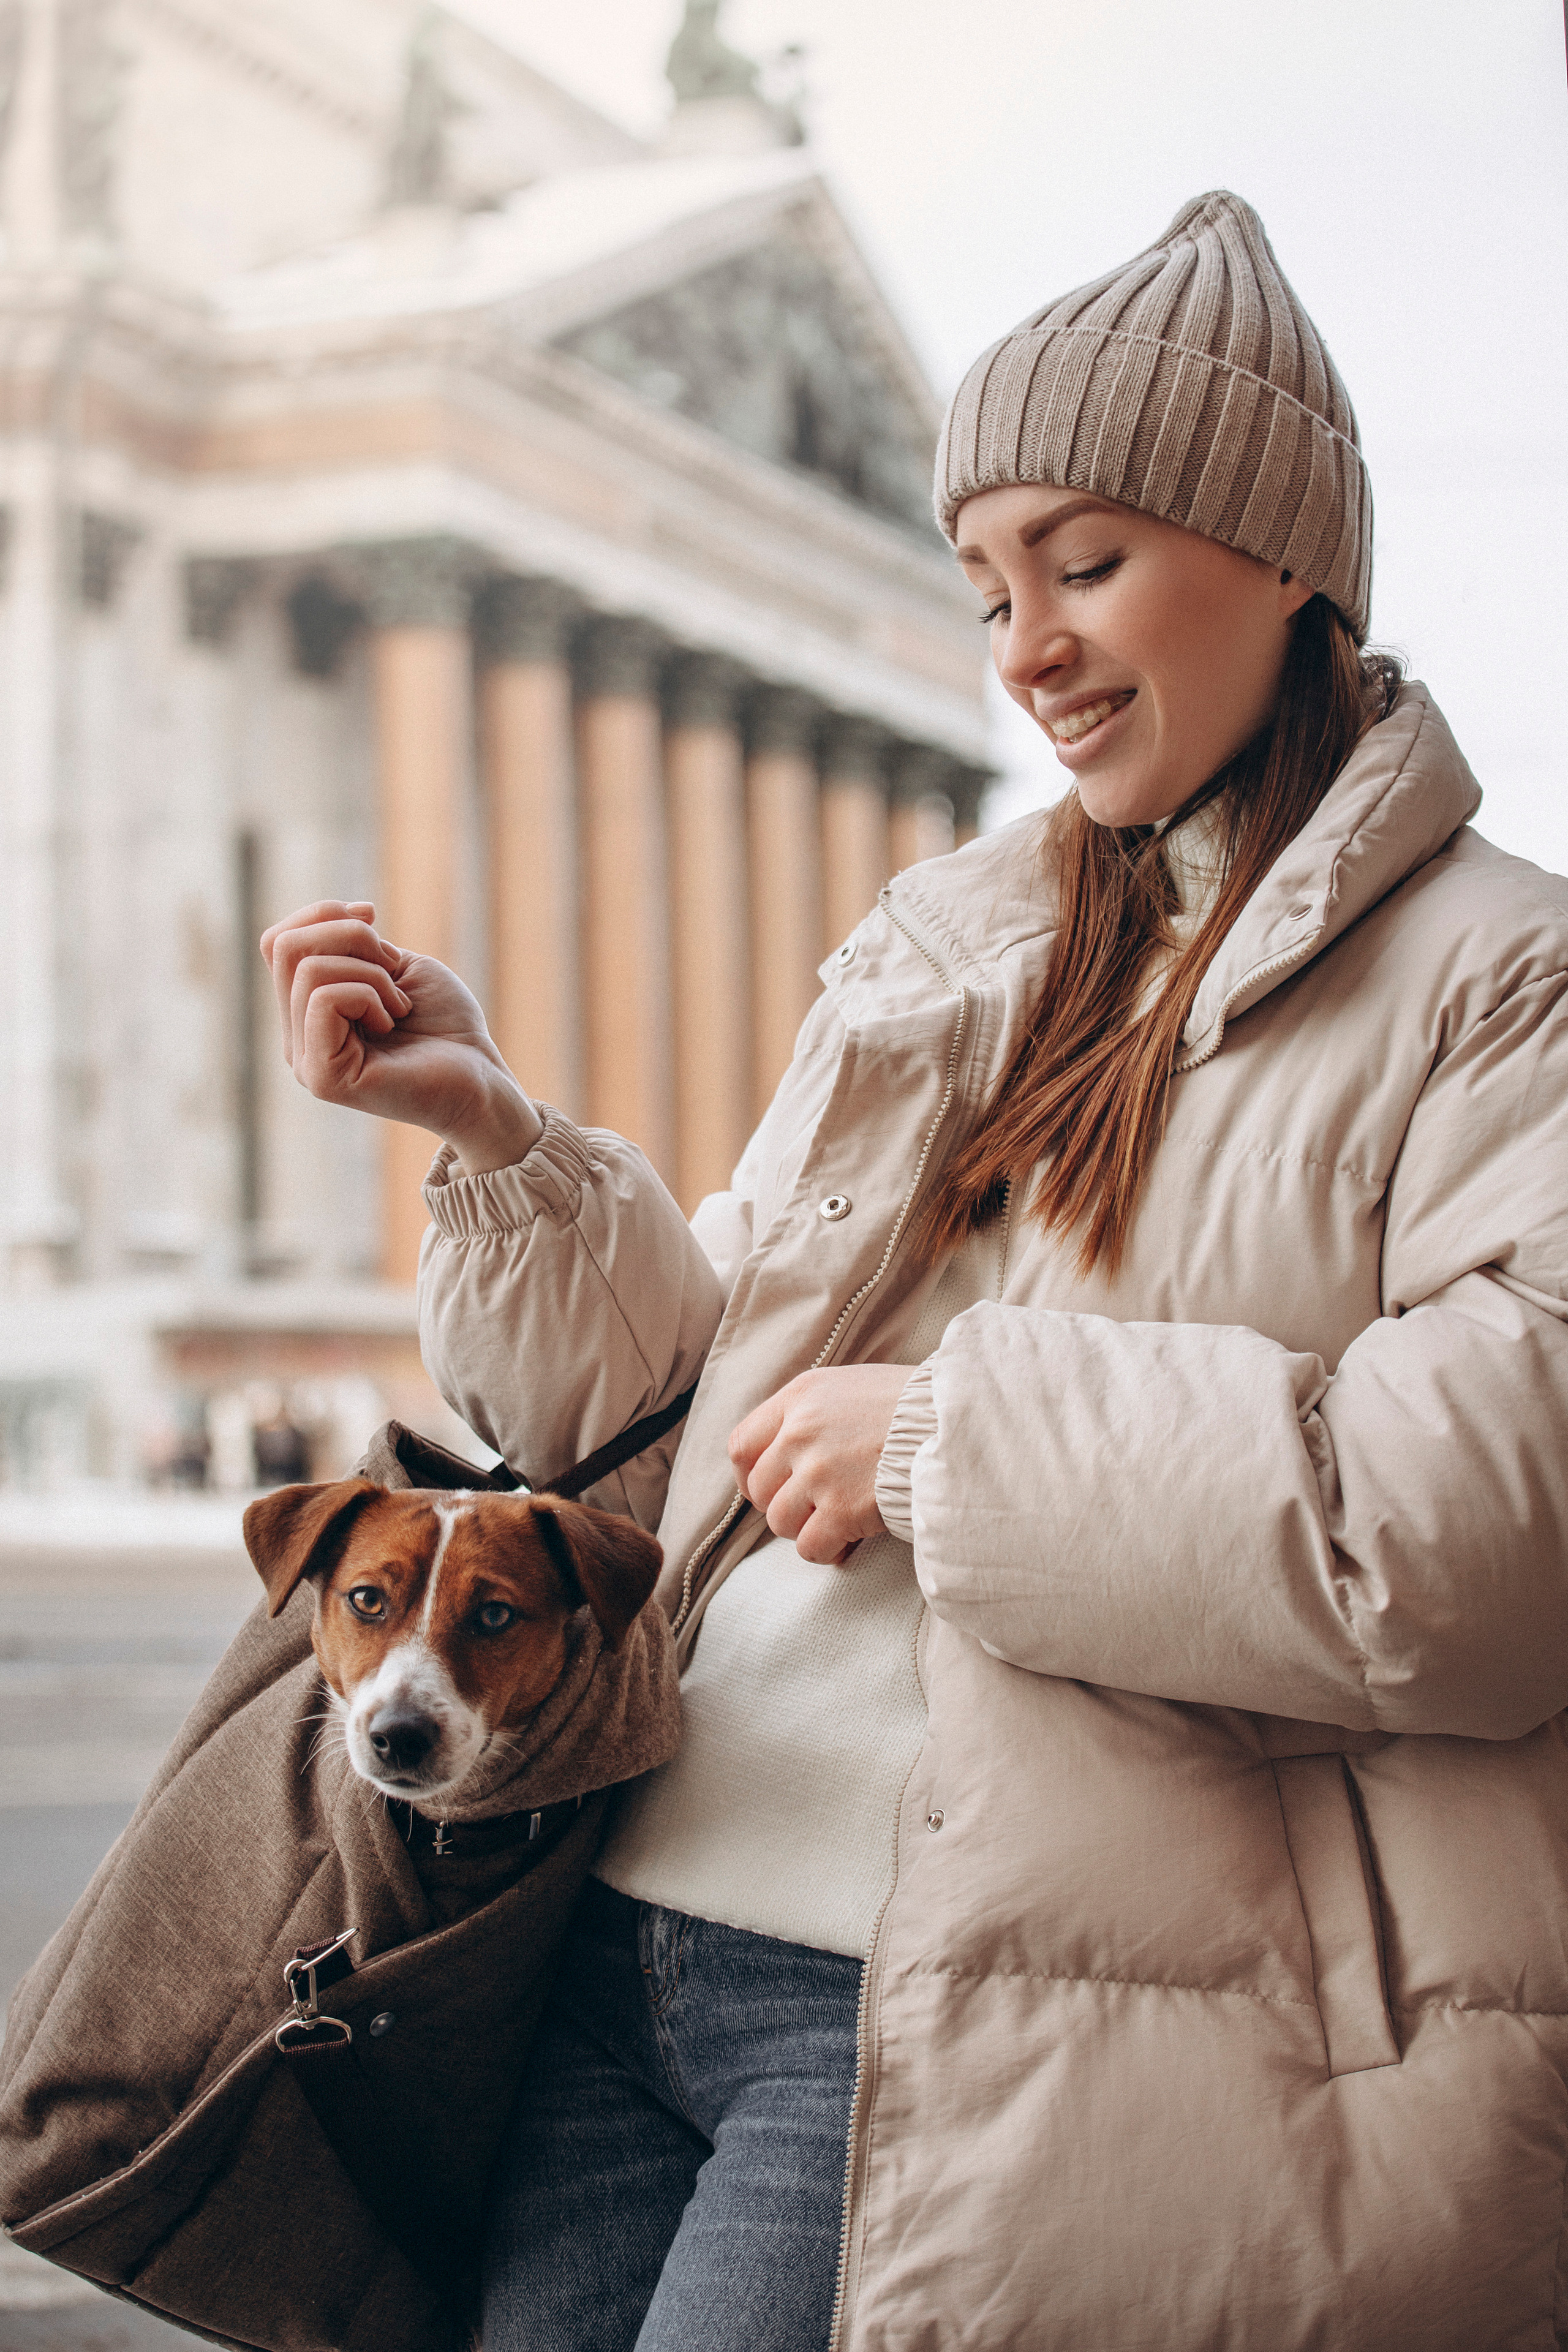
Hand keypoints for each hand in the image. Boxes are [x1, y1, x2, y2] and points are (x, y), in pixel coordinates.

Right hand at [259, 900, 541, 1173]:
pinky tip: (391, 1023)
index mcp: (308, 1013)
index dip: (322, 913)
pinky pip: (325, 1000)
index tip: (372, 915)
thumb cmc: (446, 1025)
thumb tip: (332, 916)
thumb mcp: (393, 965)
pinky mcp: (324, 1077)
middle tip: (393, 966)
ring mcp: (306, 1061)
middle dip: (349, 935)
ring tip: (399, 1006)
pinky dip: (369, 995)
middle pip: (285, 948)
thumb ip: (348, 945)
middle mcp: (298, 1039)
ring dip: (370, 973)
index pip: (278, 943)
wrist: (481, 1078)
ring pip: (309, 971)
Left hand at [728, 1365, 910, 1565]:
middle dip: (781, 1505)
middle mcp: (801, 1432)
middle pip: (760, 1489)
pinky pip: (809, 1547)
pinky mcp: (842, 1508)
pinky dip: (825, 1551)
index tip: (767, 1488)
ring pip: (780, 1522)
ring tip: (837, 1521)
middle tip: (812, 1509)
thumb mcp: (852, 1388)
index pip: (742, 1444)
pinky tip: (848, 1541)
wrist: (958, 1421)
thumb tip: (790, 1450)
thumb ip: (814, 1414)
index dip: (749, 1475)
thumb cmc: (913, 1406)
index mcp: (801, 1398)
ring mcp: (819, 1471)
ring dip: (805, 1528)